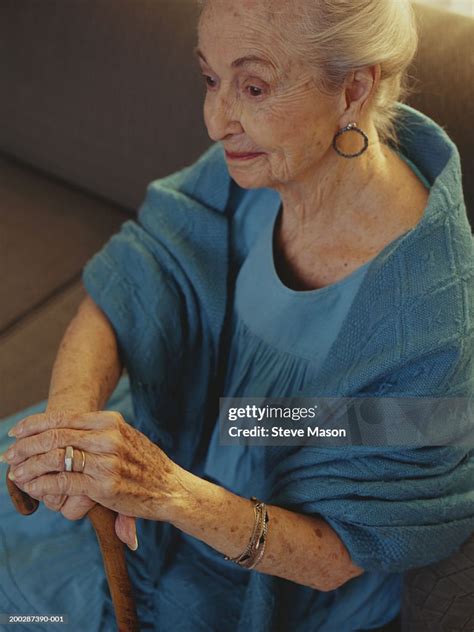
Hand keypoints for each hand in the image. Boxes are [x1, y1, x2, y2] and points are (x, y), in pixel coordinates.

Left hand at [3, 410, 178, 522]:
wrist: (170, 487)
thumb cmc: (145, 463)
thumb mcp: (125, 436)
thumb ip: (98, 432)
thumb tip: (65, 430)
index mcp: (110, 421)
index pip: (62, 418)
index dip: (33, 424)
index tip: (15, 431)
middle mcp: (107, 437)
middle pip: (54, 436)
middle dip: (25, 446)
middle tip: (8, 455)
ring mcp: (105, 462)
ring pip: (54, 458)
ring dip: (29, 466)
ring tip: (15, 474)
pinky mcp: (102, 487)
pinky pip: (63, 483)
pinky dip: (42, 485)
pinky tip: (32, 487)